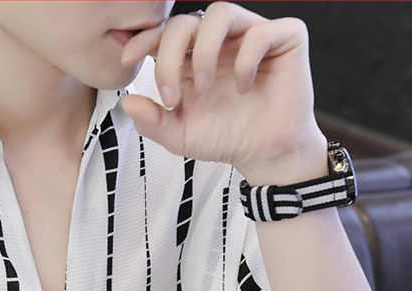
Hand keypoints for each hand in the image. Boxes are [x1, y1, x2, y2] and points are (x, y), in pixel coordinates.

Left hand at [120, 2, 327, 183]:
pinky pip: (260, 32)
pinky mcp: (284, 39)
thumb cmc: (224, 139)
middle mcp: (220, 42)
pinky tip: (243, 87)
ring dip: (204, 50)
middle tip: (171, 96)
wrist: (263, 154)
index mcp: (193, 57)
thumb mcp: (179, 136)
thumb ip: (152, 121)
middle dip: (169, 55)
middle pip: (186, 21)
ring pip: (220, 12)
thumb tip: (127, 102)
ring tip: (204, 86)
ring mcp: (250, 36)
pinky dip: (246, 60)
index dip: (145, 39)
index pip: (166, 33)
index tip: (127, 60)